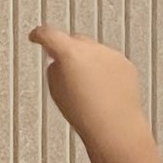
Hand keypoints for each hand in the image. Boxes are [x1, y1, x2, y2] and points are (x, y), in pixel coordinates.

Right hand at [29, 25, 150, 159]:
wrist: (115, 127)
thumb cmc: (85, 114)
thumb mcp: (55, 90)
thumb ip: (54, 68)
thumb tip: (57, 62)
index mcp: (70, 52)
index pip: (49, 34)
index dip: (40, 35)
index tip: (37, 35)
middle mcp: (92, 49)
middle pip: (74, 41)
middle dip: (68, 51)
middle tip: (64, 68)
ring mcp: (111, 55)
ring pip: (94, 51)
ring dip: (88, 63)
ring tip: (87, 90)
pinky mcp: (126, 64)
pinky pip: (110, 62)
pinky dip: (105, 72)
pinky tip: (103, 91)